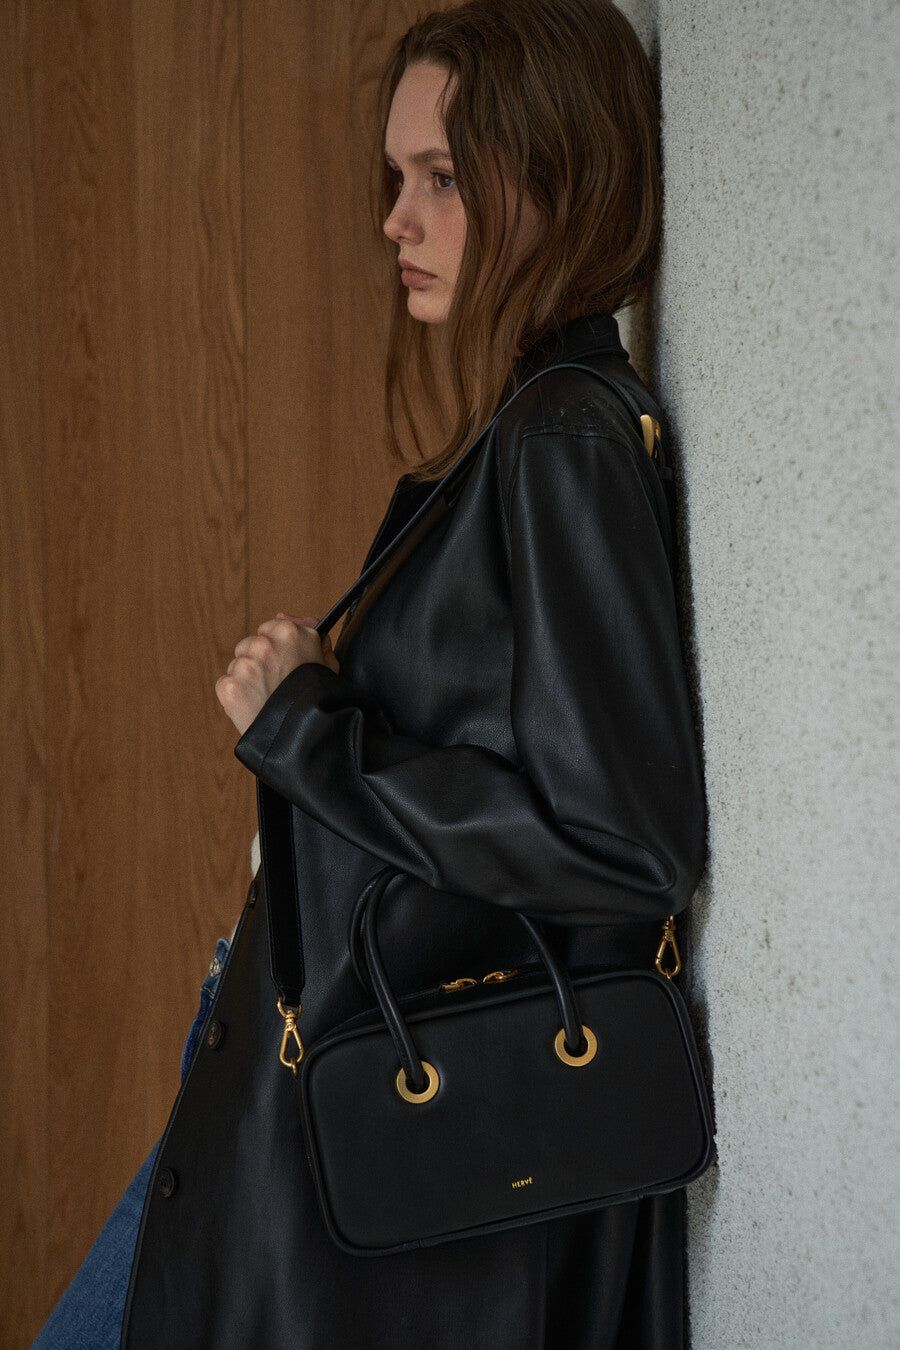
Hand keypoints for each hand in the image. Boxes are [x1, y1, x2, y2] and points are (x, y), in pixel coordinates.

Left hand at [215, 612, 339, 735]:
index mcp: (289, 632)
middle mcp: (264, 644)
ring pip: (239, 665)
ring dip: (249, 679)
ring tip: (268, 699)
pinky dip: (237, 696)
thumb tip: (284, 616)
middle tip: (278, 684)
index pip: (272, 628)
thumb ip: (309, 634)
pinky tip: (255, 707)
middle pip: (252, 644)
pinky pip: (226, 684)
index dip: (280, 647)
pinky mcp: (229, 687)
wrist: (306, 740)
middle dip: (262, 661)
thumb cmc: (321, 701)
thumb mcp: (327, 662)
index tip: (287, 663)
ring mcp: (244, 666)